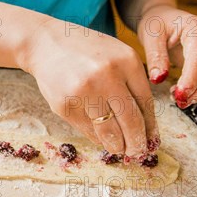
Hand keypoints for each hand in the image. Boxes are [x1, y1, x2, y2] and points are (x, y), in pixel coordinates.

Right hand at [20, 19, 158, 156]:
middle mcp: (107, 76)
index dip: (150, 126)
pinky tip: (100, 137)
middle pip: (131, 120)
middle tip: (138, 152)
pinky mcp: (64, 105)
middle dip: (137, 142)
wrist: (45, 44)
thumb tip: (144, 123)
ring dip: (117, 146)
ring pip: (109, 131)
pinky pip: (87, 130)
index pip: (145, 102)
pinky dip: (96, 137)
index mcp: (126, 61)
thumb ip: (131, 82)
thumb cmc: (85, 51)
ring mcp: (83, 92)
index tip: (151, 139)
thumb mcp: (115, 56)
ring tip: (119, 149)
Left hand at [137, 6, 196, 107]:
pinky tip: (181, 93)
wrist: (160, 16)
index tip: (181, 95)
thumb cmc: (155, 23)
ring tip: (178, 99)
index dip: (191, 79)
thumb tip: (158, 79)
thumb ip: (155, 56)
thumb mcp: (150, 35)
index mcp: (196, 28)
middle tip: (181, 102)